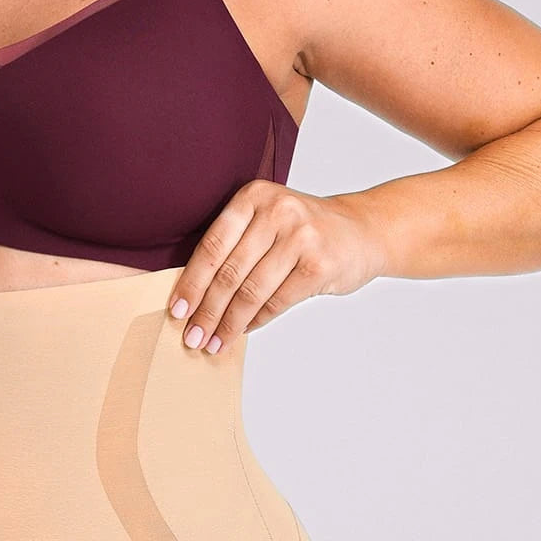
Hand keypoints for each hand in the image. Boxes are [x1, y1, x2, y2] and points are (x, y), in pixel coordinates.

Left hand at [166, 181, 385, 354]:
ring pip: (251, 291)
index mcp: (254, 197)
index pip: (212, 245)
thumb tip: (194, 295)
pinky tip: (242, 331)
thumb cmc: (306, 231)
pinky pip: (277, 301)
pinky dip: (256, 321)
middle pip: (228, 272)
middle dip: (206, 310)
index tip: (176, 310)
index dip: (191, 282)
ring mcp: (301, 237)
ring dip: (228, 323)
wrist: (364, 229)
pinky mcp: (319, 265)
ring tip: (213, 342)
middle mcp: (277, 211)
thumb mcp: (268, 219)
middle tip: (191, 336)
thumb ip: (236, 245)